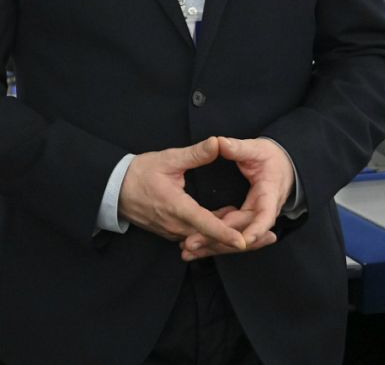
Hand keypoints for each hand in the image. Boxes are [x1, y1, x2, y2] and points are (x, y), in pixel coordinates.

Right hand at [119, 138, 246, 252]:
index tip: (245, 240)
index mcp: (176, 207)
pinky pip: (198, 239)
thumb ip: (195, 154)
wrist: (114, 190)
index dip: (225, 233)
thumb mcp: (167, 159)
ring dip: (230, 240)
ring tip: (258, 238)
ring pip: (206, 242)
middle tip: (269, 238)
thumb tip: (218, 143)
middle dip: (242, 241)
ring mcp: (174, 232)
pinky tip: (232, 229)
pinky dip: (216, 237)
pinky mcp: (173, 233)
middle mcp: (176, 225)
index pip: (205, 224)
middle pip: (212, 239)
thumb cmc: (139, 173)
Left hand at [185, 137, 293, 256]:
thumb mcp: (257, 149)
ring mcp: (254, 217)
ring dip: (212, 244)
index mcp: (270, 194)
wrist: (282, 164)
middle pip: (243, 230)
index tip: (241, 240)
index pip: (264, 216)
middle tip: (192, 243)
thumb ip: (238, 148)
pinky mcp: (244, 218)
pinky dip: (213, 238)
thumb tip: (220, 142)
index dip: (254, 229)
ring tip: (186, 250)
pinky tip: (193, 244)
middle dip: (219, 240)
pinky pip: (229, 231)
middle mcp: (263, 211)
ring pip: (234, 235)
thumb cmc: (271, 156)